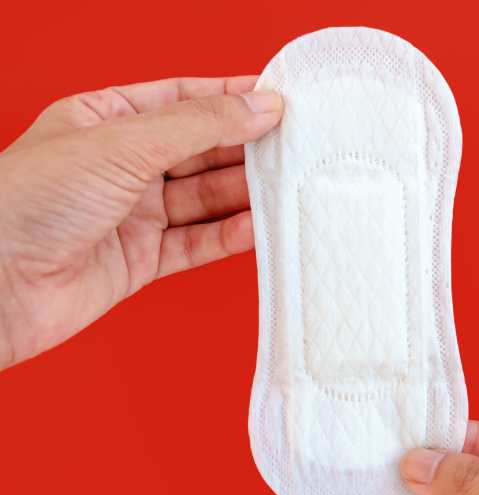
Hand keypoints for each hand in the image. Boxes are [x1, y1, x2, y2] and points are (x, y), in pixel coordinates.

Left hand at [0, 77, 282, 368]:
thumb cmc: (27, 202)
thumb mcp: (122, 145)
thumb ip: (198, 126)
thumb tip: (259, 105)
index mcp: (104, 120)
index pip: (181, 99)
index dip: (230, 97)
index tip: (279, 98)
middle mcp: (120, 165)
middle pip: (200, 150)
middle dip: (246, 148)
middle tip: (297, 146)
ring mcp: (131, 214)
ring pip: (204, 198)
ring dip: (245, 194)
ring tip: (290, 187)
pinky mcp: (140, 260)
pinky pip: (197, 243)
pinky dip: (230, 236)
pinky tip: (262, 228)